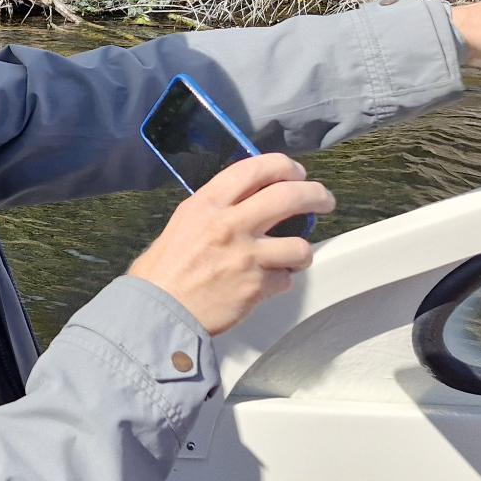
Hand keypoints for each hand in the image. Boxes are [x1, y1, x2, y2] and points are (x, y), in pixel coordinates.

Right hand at [127, 154, 334, 335]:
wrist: (157, 313)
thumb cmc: (162, 273)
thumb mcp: (183, 224)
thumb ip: (214, 211)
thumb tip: (243, 203)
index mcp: (207, 204)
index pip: (255, 168)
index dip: (284, 166)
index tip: (295, 172)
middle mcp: (229, 224)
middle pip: (290, 196)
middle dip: (316, 195)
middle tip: (323, 200)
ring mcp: (246, 256)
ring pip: (301, 245)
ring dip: (301, 251)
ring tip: (292, 256)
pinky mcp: (257, 286)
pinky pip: (286, 280)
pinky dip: (280, 282)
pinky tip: (265, 284)